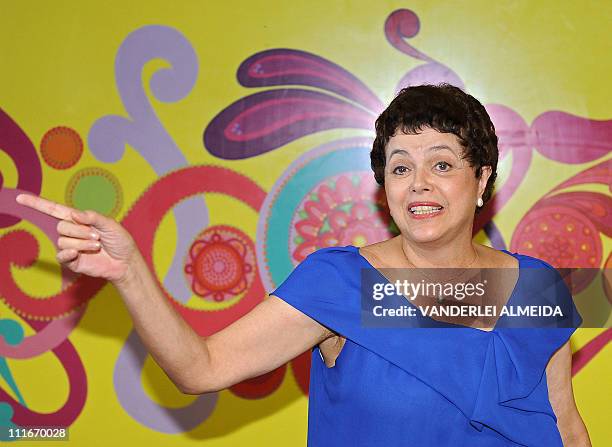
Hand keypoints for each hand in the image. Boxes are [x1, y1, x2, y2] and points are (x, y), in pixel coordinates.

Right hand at [15, 194, 137, 283]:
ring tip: (97, 246)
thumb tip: (74, 214)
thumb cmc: (120, 241)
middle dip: (81, 231)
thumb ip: (93, 217)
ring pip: (63, 241)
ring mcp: (70, 246)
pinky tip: (78, 254)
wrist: (125, 262)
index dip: (37, 204)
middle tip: (98, 236)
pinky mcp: (72, 261)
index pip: (53, 210)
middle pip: (61, 226)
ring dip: (83, 243)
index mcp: (79, 219)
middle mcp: (72, 232)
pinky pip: (61, 256)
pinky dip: (69, 253)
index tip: (20, 198)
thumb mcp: (110, 224)